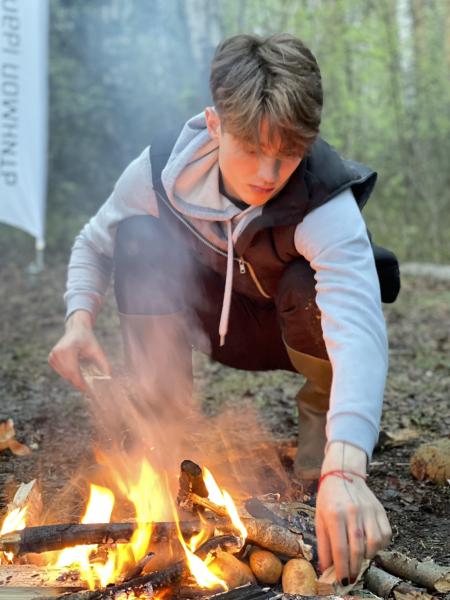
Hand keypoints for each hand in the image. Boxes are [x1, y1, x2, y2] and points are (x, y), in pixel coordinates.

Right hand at [48, 310, 110, 390]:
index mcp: (68, 349)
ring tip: (83, 374)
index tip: (86, 390)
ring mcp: (52, 356)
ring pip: (64, 375)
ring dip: (74, 378)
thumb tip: (109, 375)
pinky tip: (76, 368)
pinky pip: (61, 372)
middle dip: (78, 381)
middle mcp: (57, 353)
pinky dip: (69, 373)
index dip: (79, 383)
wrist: (76, 328)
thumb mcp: (96, 348)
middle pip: (68, 375)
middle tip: (87, 387)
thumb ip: (103, 361)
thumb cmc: (87, 338)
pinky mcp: (51, 358)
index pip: (73, 372)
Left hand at [315, 441, 390, 583]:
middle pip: (357, 548)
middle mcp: (353, 512)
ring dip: (368, 558)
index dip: (342, 568)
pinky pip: (385, 535)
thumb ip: (323, 544)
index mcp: (334, 514)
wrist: (343, 474)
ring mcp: (368, 510)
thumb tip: (326, 569)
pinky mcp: (380, 510)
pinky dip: (380, 546)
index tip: (342, 581)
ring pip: (374, 543)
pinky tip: (370, 547)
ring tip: (360, 560)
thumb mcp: (319, 518)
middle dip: (355, 568)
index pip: (340, 548)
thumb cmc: (329, 498)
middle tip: (351, 577)